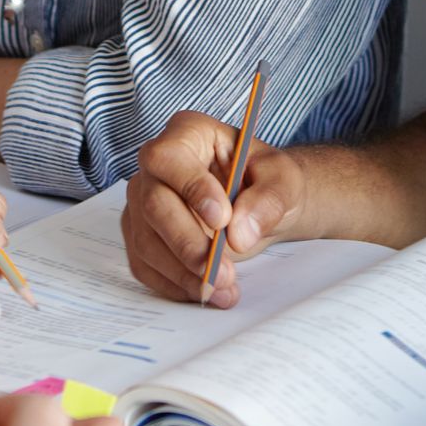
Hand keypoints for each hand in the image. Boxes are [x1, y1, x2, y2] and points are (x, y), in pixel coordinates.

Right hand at [120, 109, 308, 308]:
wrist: (260, 205)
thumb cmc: (267, 181)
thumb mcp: (283, 181)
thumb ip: (268, 199)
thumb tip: (239, 233)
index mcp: (188, 133)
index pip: (169, 157)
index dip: (190, 188)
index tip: (222, 219)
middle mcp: (156, 165)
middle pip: (153, 203)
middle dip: (187, 243)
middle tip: (221, 271)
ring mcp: (142, 201)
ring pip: (146, 240)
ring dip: (183, 272)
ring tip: (224, 289)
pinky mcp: (141, 234)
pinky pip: (145, 265)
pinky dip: (174, 284)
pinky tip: (204, 291)